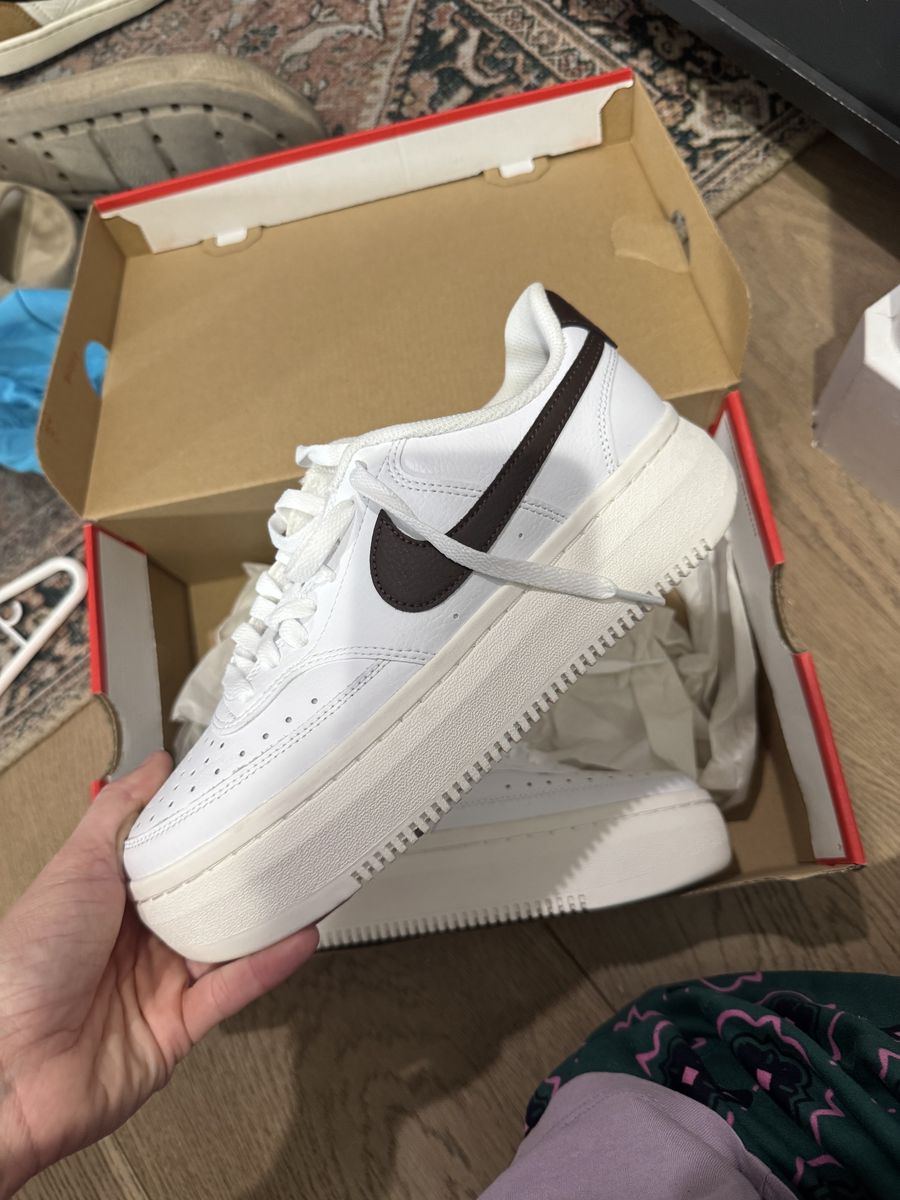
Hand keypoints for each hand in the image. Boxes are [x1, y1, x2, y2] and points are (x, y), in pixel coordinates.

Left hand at [0, 753, 316, 1196]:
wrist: (8, 1070)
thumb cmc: (20, 968)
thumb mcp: (74, 866)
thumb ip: (117, 813)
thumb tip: (153, 766)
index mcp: (109, 896)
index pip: (171, 851)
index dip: (206, 825)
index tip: (243, 793)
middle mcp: (136, 938)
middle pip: (205, 896)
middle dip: (245, 869)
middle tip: (288, 831)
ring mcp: (159, 982)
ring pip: (228, 941)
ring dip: (267, 917)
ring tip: (308, 879)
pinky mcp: (179, 1026)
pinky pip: (233, 989)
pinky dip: (268, 965)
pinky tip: (297, 938)